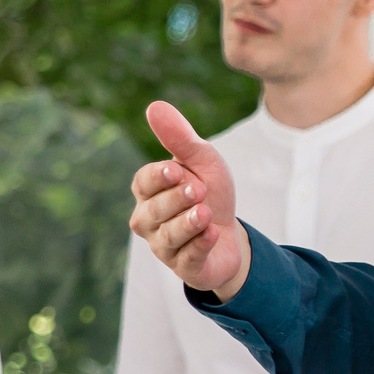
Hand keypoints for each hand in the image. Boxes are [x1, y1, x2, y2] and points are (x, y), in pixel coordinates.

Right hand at [132, 101, 250, 300]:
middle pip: (154, 210)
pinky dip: (200, 244)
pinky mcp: (183, 268)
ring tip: (205, 212)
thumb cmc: (210, 192)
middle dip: (176, 199)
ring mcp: (163, 246)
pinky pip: (187, 258)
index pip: (143, 182)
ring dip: (188, 223)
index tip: (176, 169)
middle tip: (198, 190)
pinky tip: (212, 233)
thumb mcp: (202, 160)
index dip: (158, 177)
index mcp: (148, 191)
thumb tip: (154, 106)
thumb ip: (179, 137)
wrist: (231, 233)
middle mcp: (148, 220)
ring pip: (168, 236)